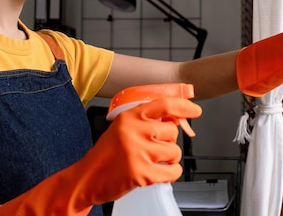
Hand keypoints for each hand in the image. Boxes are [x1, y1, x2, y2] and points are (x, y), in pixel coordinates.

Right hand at [81, 96, 202, 203]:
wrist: (87, 178)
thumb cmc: (106, 155)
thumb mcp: (122, 128)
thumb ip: (145, 121)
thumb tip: (175, 120)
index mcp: (129, 116)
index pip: (164, 104)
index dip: (184, 106)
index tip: (195, 110)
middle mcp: (134, 130)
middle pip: (172, 132)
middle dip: (168, 142)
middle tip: (153, 149)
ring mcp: (138, 151)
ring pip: (174, 151)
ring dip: (169, 159)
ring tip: (152, 162)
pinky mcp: (142, 172)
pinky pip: (173, 171)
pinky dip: (171, 174)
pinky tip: (158, 173)